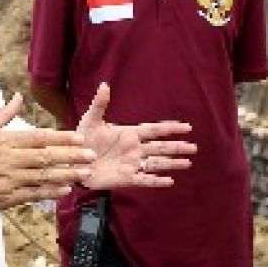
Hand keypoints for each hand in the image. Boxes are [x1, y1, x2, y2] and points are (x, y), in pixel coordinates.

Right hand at [0, 93, 96, 212]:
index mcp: (2, 141)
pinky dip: (48, 192)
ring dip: (65, 175)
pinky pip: (30, 195)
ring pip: (41, 177)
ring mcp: (5, 181)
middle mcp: (6, 160)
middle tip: (91, 155)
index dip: (61, 138)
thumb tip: (19, 96)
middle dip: (71, 156)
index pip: (38, 138)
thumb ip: (3, 114)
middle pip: (44, 157)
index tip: (79, 138)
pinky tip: (64, 190)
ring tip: (85, 173)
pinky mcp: (2, 199)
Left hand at [75, 83, 195, 188]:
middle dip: (177, 147)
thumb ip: (99, 104)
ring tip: (187, 163)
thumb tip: (104, 85)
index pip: (154, 130)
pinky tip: (169, 181)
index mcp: (129, 134)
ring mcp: (132, 164)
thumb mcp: (90, 120)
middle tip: (194, 147)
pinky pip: (144, 180)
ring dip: (172, 163)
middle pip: (161, 147)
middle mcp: (135, 149)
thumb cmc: (82, 140)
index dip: (170, 129)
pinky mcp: (126, 178)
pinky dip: (157, 181)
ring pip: (156, 163)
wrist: (73, 162)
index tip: (187, 127)